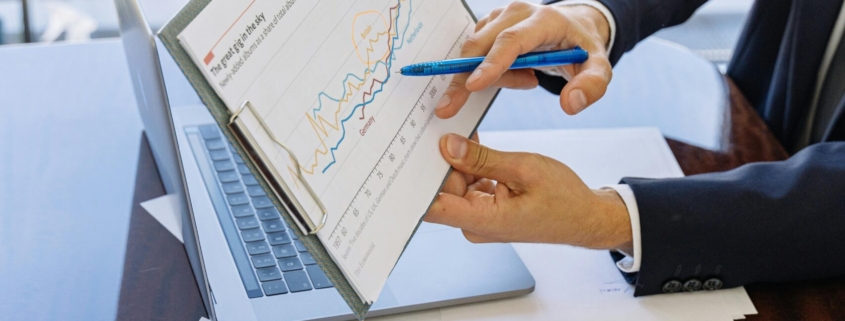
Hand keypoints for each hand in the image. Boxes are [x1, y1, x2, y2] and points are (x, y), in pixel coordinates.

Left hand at [426, 134, 631, 251]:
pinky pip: (468, 184)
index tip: (409, 155)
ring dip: (458, 160)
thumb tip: (448, 146)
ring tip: (463, 134)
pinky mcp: (485, 209)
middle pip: (442, 189)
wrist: (584, 217)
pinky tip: (475, 146)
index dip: (416, 182)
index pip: (432, 207)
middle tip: (441, 127)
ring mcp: (480, 217)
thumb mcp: (523, 168)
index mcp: (483, 220)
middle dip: (441, 160)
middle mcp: (475, 223)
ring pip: (455, 183)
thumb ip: (482, 158)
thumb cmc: (563, 199)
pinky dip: (471, 166)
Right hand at [435, 1, 611, 117]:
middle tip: (450, 108)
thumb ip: (591, 86)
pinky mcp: (490, 25)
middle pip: (481, 45)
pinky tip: (519, 74)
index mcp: (544, 20)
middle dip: (463, 77)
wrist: (573, 29)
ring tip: (527, 80)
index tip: (472, 86)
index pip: (511, 41)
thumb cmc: (583, 50)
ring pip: (476, 51)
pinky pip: (477, 53)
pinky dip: (490, 72)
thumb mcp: (598, 69)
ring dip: (492, 76)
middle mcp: (517, 12)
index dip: (491, 64)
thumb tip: (570, 104)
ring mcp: (500, 16)